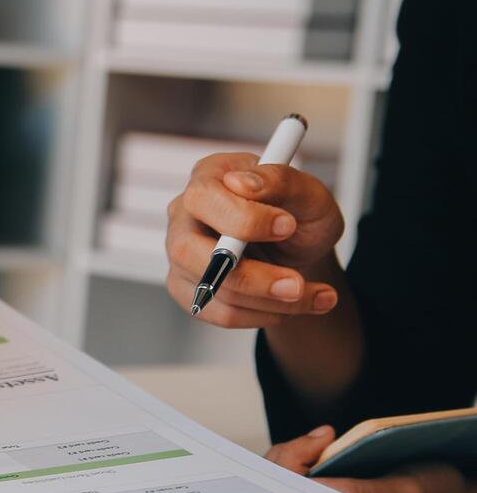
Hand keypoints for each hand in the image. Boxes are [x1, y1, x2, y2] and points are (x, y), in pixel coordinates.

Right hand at [165, 154, 345, 327]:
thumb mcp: (308, 193)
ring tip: (312, 295)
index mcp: (208, 177)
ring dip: (268, 301)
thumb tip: (244, 184)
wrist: (297, 251)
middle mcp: (184, 215)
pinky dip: (261, 314)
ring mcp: (180, 255)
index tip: (288, 227)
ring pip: (210, 289)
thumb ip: (281, 181)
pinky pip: (217, 312)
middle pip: (191, 251)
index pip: (205, 199)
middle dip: (251, 275)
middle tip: (296, 285)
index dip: (244, 219)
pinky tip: (291, 305)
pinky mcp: (186, 289)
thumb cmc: (298, 215)